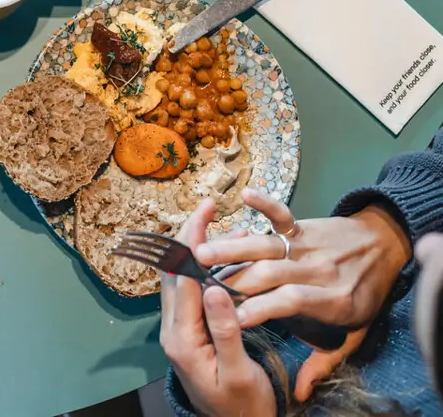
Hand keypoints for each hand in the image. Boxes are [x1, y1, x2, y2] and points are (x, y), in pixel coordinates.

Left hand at [160, 199, 277, 416]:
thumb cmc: (243, 407)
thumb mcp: (239, 373)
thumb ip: (226, 331)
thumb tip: (214, 288)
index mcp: (181, 338)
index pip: (181, 277)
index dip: (191, 240)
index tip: (204, 211)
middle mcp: (173, 329)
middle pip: (174, 270)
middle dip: (188, 234)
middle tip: (207, 205)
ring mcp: (179, 329)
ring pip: (181, 277)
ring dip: (197, 247)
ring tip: (219, 222)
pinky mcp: (189, 331)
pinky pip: (191, 290)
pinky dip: (204, 267)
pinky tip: (223, 254)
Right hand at [194, 189, 410, 400]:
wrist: (385, 249)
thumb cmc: (366, 295)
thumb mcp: (354, 334)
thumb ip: (325, 361)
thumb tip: (301, 391)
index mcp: (332, 299)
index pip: (290, 301)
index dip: (261, 308)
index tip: (233, 318)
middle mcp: (317, 269)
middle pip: (271, 273)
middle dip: (235, 280)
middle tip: (203, 288)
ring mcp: (308, 245)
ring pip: (266, 245)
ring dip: (232, 248)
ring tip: (201, 253)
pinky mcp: (302, 226)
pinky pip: (282, 214)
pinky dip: (265, 204)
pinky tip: (244, 196)